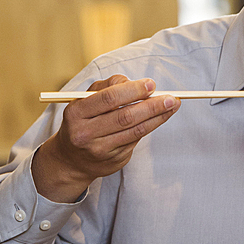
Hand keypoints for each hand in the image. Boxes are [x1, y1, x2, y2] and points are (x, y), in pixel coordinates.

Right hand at [32, 76, 179, 202]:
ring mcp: (100, 150)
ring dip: (158, 117)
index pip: (108, 98)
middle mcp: (85, 133)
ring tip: (172, 106)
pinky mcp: (113, 161)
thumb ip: (107, 86)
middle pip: (125, 117)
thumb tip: (134, 82)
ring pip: (135, 131)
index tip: (151, 84)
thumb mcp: (84, 100)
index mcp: (76, 113)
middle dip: (151, 106)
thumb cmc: (82, 121)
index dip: (133, 90)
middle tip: (170, 98)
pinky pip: (136, 141)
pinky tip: (160, 118)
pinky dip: (150, 127)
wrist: (70, 160)